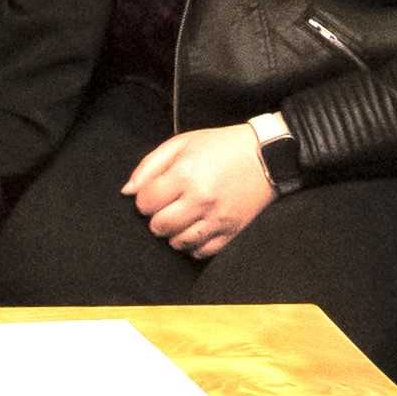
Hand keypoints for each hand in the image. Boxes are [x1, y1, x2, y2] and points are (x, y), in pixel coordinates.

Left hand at [124, 122, 281, 258]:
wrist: (267, 155)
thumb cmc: (221, 147)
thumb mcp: (182, 143)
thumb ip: (150, 166)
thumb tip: (128, 192)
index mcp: (185, 174)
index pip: (146, 203)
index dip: (144, 200)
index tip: (154, 194)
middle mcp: (200, 199)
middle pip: (159, 226)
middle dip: (156, 218)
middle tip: (167, 207)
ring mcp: (218, 218)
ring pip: (179, 243)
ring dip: (174, 233)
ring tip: (182, 218)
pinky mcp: (232, 232)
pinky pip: (202, 252)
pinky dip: (194, 245)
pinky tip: (196, 229)